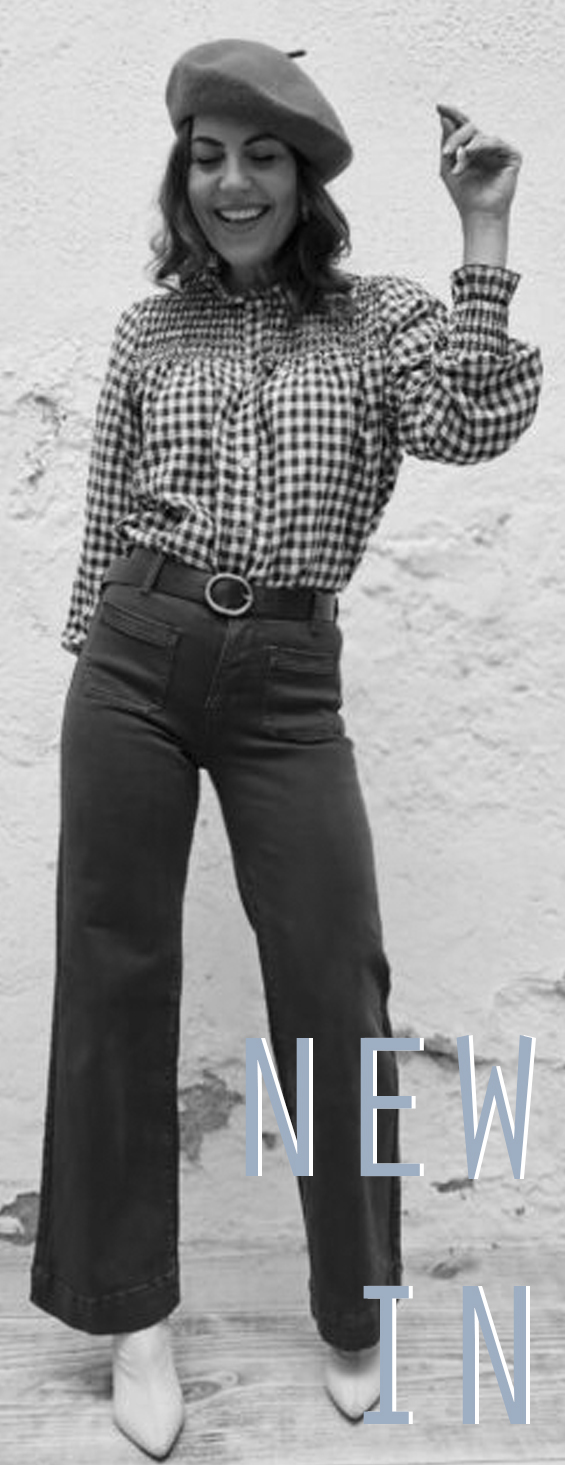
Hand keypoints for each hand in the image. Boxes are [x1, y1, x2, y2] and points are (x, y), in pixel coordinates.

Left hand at [437, 104, 521, 221]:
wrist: (478, 213)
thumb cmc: (463, 193)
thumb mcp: (448, 165)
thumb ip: (447, 141)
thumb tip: (444, 117)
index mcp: (471, 148)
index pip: (462, 126)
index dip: (452, 114)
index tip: (439, 106)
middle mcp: (486, 147)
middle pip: (470, 128)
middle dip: (456, 137)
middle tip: (446, 152)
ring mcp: (500, 151)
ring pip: (481, 136)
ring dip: (466, 148)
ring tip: (457, 163)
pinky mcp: (512, 156)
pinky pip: (496, 142)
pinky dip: (482, 146)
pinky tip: (470, 153)